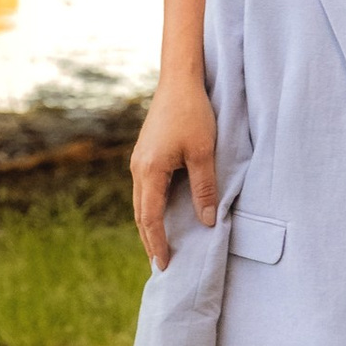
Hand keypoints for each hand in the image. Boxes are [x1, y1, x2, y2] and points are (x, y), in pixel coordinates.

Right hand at [130, 79, 215, 262]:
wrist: (179, 81)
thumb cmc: (193, 114)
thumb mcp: (203, 153)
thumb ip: (204, 189)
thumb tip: (206, 222)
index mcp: (149, 171)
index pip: (150, 218)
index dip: (157, 243)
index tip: (165, 264)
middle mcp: (138, 169)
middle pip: (140, 214)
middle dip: (150, 240)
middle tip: (161, 264)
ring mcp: (139, 161)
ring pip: (140, 202)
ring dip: (149, 225)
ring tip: (159, 246)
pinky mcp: (146, 154)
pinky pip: (145, 190)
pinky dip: (151, 208)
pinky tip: (162, 214)